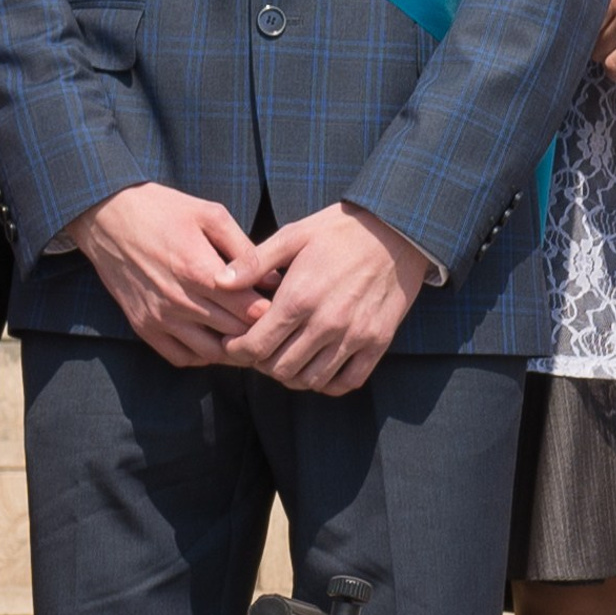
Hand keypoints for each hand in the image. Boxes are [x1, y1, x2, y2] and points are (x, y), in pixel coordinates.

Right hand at [66, 183, 263, 366]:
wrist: (105, 215)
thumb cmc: (161, 209)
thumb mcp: (209, 214)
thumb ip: (245, 249)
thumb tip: (274, 279)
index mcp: (199, 270)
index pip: (250, 310)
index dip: (272, 313)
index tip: (282, 307)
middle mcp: (180, 300)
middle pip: (235, 334)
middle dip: (258, 333)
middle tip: (272, 328)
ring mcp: (160, 317)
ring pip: (211, 353)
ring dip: (232, 350)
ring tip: (246, 338)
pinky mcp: (144, 327)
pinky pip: (182, 358)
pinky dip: (202, 356)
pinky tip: (213, 342)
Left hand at [229, 203, 428, 395]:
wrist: (395, 231)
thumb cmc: (339, 230)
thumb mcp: (293, 235)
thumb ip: (254, 262)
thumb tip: (219, 282)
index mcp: (299, 297)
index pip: (257, 345)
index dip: (238, 351)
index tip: (234, 345)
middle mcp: (326, 323)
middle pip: (280, 368)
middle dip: (262, 364)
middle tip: (258, 352)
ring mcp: (353, 337)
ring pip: (311, 380)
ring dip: (292, 376)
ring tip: (285, 359)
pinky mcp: (376, 343)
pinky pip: (346, 382)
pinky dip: (327, 384)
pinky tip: (317, 369)